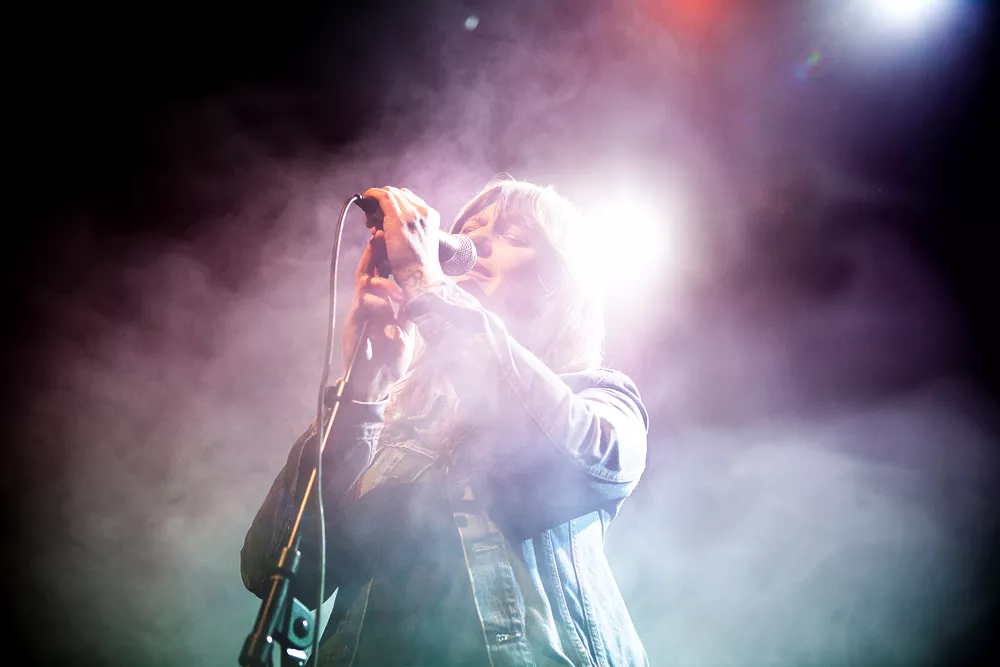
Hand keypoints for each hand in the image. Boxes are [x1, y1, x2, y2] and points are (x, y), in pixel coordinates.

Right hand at [342, 229, 415, 401]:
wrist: (372, 384)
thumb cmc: (389, 361)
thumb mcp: (404, 341)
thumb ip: (406, 324)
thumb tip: (409, 314)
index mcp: (385, 306)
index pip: (384, 277)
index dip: (387, 259)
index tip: (393, 240)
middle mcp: (371, 305)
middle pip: (369, 272)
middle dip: (374, 254)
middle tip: (379, 237)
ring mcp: (360, 312)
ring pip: (365, 285)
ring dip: (382, 283)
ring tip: (395, 289)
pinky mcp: (354, 323)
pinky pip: (363, 305)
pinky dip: (377, 305)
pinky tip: (388, 312)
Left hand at [362, 186, 445, 297]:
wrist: (422, 277)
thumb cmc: (418, 266)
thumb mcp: (419, 242)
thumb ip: (410, 229)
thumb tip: (387, 225)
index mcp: (431, 216)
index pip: (409, 199)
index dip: (395, 203)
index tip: (384, 216)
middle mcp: (423, 211)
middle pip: (399, 194)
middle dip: (384, 202)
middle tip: (373, 220)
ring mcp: (411, 214)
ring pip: (389, 193)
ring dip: (377, 202)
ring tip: (370, 220)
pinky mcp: (397, 219)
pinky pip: (382, 197)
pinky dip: (372, 195)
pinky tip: (366, 200)